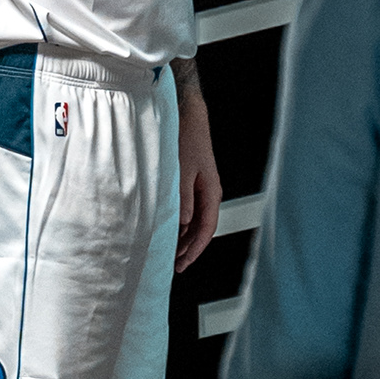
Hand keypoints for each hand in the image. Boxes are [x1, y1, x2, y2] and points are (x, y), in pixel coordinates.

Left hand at [174, 96, 221, 271]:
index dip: (194, 249)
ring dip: (182, 237)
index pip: (206, 229)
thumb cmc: (185, 138)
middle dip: (188, 248)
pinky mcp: (191, 182)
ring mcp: (200, 188)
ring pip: (193, 221)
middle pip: (201, 229)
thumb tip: (182, 224)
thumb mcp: (181, 170)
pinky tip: (167, 228)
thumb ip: (182, 198)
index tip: (182, 264)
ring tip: (168, 252)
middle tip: (172, 265)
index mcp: (211, 192)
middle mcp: (208, 192)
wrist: (187, 113)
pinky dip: (179, 222)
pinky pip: (188, 209)